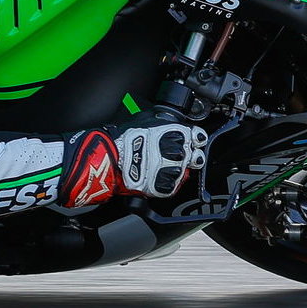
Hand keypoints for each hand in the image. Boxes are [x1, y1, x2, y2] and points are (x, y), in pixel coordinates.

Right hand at [58, 116, 207, 208]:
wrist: (108, 158)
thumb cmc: (122, 138)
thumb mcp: (147, 120)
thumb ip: (164, 123)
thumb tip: (171, 121)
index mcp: (175, 133)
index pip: (198, 136)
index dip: (195, 140)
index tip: (192, 142)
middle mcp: (176, 151)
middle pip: (193, 156)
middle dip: (187, 156)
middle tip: (174, 157)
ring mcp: (170, 170)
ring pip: (184, 172)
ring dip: (175, 170)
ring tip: (160, 167)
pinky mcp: (162, 186)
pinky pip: (172, 186)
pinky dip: (166, 183)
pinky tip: (156, 177)